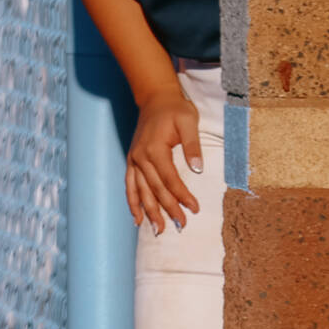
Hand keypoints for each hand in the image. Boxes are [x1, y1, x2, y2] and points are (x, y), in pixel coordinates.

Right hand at [125, 84, 202, 233]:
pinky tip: (137, 218)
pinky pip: (130, 184)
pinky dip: (132, 202)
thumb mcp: (188, 121)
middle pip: (156, 189)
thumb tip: (198, 169)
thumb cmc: (175, 109)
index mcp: (155, 149)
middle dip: (169, 209)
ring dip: (149, 211)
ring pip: (141, 191)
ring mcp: (134, 159)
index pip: (170, 179)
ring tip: (159, 230)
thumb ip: (193, 145)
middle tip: (182, 224)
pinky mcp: (132, 159)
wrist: (155, 97)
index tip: (195, 208)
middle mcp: (141, 157)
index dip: (182, 196)